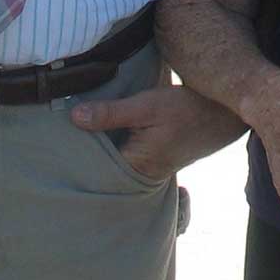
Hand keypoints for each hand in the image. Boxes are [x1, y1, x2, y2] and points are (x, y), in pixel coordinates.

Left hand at [71, 83, 244, 180]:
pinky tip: (105, 128)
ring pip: (115, 158)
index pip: (94, 167)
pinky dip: (116, 142)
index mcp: (136, 166)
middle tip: (57, 134)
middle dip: (85, 150)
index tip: (54, 142)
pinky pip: (127, 153)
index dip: (74, 153)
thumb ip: (110, 113)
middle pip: (103, 166)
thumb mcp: (147, 105)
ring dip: (101, 145)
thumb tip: (73, 118)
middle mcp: (141, 174)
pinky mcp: (154, 158)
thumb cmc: (188, 108)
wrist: (225, 113)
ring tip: (76, 130)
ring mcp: (149, 168)